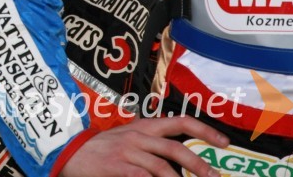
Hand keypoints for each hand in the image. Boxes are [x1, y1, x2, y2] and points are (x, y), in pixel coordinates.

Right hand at [60, 116, 227, 176]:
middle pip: (175, 147)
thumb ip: (149, 143)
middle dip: (199, 164)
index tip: (224, 142)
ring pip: (162, 167)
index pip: (179, 121)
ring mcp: (127, 151)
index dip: (204, 131)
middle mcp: (137, 135)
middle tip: (214, 176)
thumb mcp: (126, 138)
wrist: (68, 150)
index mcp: (143, 126)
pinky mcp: (116, 166)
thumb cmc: (100, 148)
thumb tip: (178, 157)